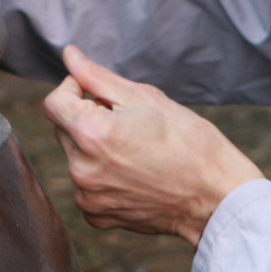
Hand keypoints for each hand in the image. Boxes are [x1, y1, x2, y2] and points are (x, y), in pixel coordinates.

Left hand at [42, 45, 265, 243]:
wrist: (216, 198)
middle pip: (64, 129)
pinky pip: (86, 186)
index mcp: (91, 133)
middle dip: (87, 119)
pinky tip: (135, 175)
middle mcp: (81, 168)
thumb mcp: (147, 99)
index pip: (54, 102)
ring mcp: (87, 196)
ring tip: (136, 152)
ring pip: (75, 157)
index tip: (98, 93)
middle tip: (129, 123)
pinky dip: (102, 177)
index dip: (74, 89)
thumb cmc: (191, 143)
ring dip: (94, 148)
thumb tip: (69, 55)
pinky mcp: (96, 215)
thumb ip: (98, 77)